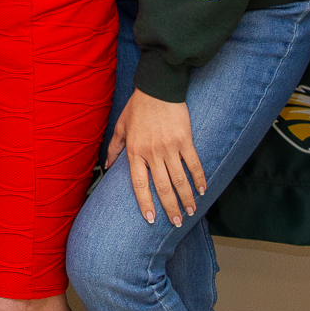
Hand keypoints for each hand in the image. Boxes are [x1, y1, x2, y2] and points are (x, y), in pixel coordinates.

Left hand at [107, 89, 207, 225]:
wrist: (158, 88)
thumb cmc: (138, 107)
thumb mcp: (121, 125)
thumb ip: (114, 147)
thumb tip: (106, 165)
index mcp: (135, 151)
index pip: (139, 184)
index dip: (145, 203)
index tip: (150, 219)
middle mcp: (152, 152)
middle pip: (162, 187)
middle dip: (170, 208)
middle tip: (176, 222)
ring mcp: (169, 147)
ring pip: (179, 179)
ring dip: (186, 198)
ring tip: (190, 212)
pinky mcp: (185, 139)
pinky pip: (193, 163)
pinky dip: (199, 178)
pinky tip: (202, 190)